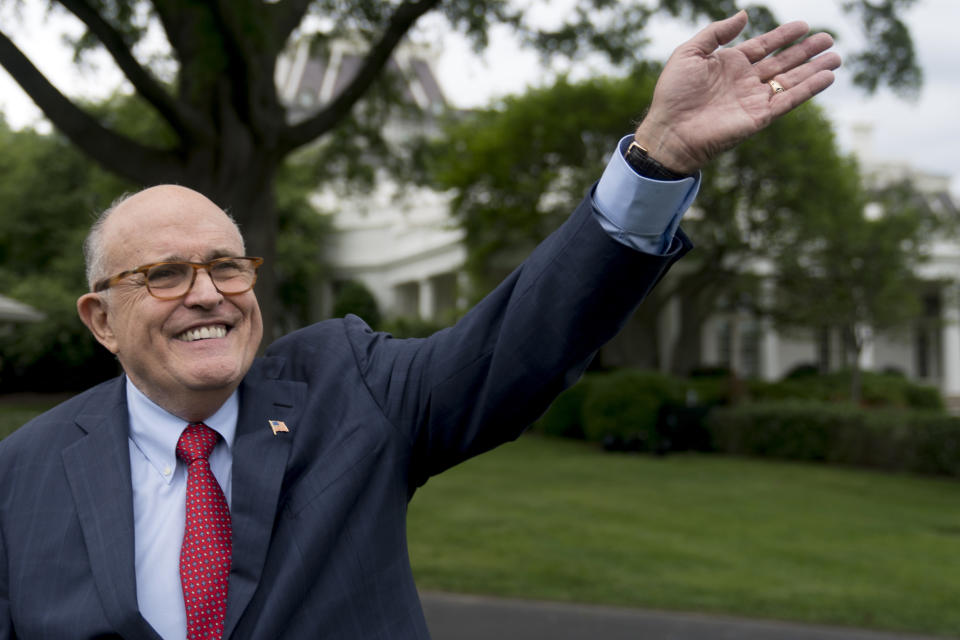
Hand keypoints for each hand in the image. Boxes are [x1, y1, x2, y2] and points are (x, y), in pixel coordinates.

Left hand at [634, 11, 840, 174]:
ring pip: (791, 80)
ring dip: (813, 69)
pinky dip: (808, 89)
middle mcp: (745, 81)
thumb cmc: (673, 93)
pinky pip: (788, 100)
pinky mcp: (759, 117)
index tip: (803, 25)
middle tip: (828, 38)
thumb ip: (716, 33)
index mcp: (729, 64)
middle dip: (806, 51)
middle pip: (782, 62)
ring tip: (836, 57)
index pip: (763, 46)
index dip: (783, 35)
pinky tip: (827, 77)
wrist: (669, 131)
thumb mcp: (689, 53)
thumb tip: (744, 15)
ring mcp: (753, 99)